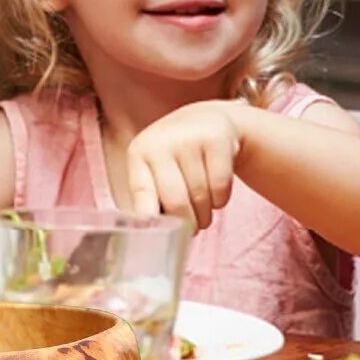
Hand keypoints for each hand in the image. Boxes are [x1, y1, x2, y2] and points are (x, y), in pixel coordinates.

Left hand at [125, 101, 240, 230]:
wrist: (206, 120)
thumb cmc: (175, 157)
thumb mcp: (155, 170)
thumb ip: (148, 200)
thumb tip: (147, 236)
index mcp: (139, 153)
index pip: (142, 192)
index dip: (148, 217)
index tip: (155, 238)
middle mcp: (161, 141)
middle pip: (176, 202)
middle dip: (187, 224)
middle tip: (191, 228)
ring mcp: (189, 137)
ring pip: (201, 198)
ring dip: (205, 215)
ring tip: (202, 207)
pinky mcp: (216, 139)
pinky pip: (221, 188)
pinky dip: (221, 200)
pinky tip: (216, 189)